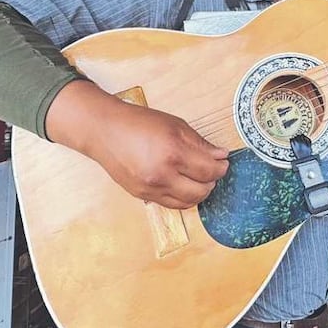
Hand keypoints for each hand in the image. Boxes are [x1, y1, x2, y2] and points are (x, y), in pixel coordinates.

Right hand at [45, 80, 228, 208]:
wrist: (105, 131)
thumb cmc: (139, 123)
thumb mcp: (175, 125)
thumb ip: (200, 143)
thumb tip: (221, 156)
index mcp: (173, 153)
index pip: (209, 171)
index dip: (221, 167)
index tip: (223, 161)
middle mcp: (162, 175)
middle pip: (202, 190)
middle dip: (212, 181)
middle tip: (212, 169)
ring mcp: (151, 188)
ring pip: (188, 202)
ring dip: (199, 191)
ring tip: (198, 177)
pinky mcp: (142, 196)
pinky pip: (171, 204)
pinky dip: (183, 197)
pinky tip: (183, 184)